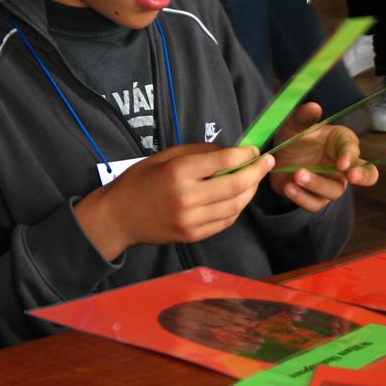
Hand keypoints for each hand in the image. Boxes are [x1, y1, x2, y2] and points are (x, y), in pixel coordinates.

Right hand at [76, 142, 273, 258]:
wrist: (119, 217)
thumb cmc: (140, 181)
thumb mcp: (166, 156)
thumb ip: (199, 153)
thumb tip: (230, 151)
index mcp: (179, 173)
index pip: (223, 161)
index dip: (245, 154)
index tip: (254, 150)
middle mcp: (187, 198)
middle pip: (236, 184)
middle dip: (256, 172)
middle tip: (266, 162)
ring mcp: (191, 221)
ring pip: (235, 205)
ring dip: (250, 191)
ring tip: (254, 179)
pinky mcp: (193, 235)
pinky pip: (225, 221)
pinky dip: (237, 208)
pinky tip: (238, 196)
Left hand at [268, 102, 378, 211]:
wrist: (277, 159)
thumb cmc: (294, 138)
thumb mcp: (294, 126)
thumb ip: (303, 117)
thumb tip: (314, 107)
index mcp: (342, 142)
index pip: (353, 148)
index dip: (350, 155)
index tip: (342, 163)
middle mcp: (343, 165)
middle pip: (368, 174)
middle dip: (363, 176)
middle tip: (353, 176)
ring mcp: (332, 183)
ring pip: (334, 191)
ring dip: (316, 184)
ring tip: (297, 174)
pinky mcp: (317, 198)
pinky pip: (315, 204)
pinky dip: (302, 197)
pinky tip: (289, 187)